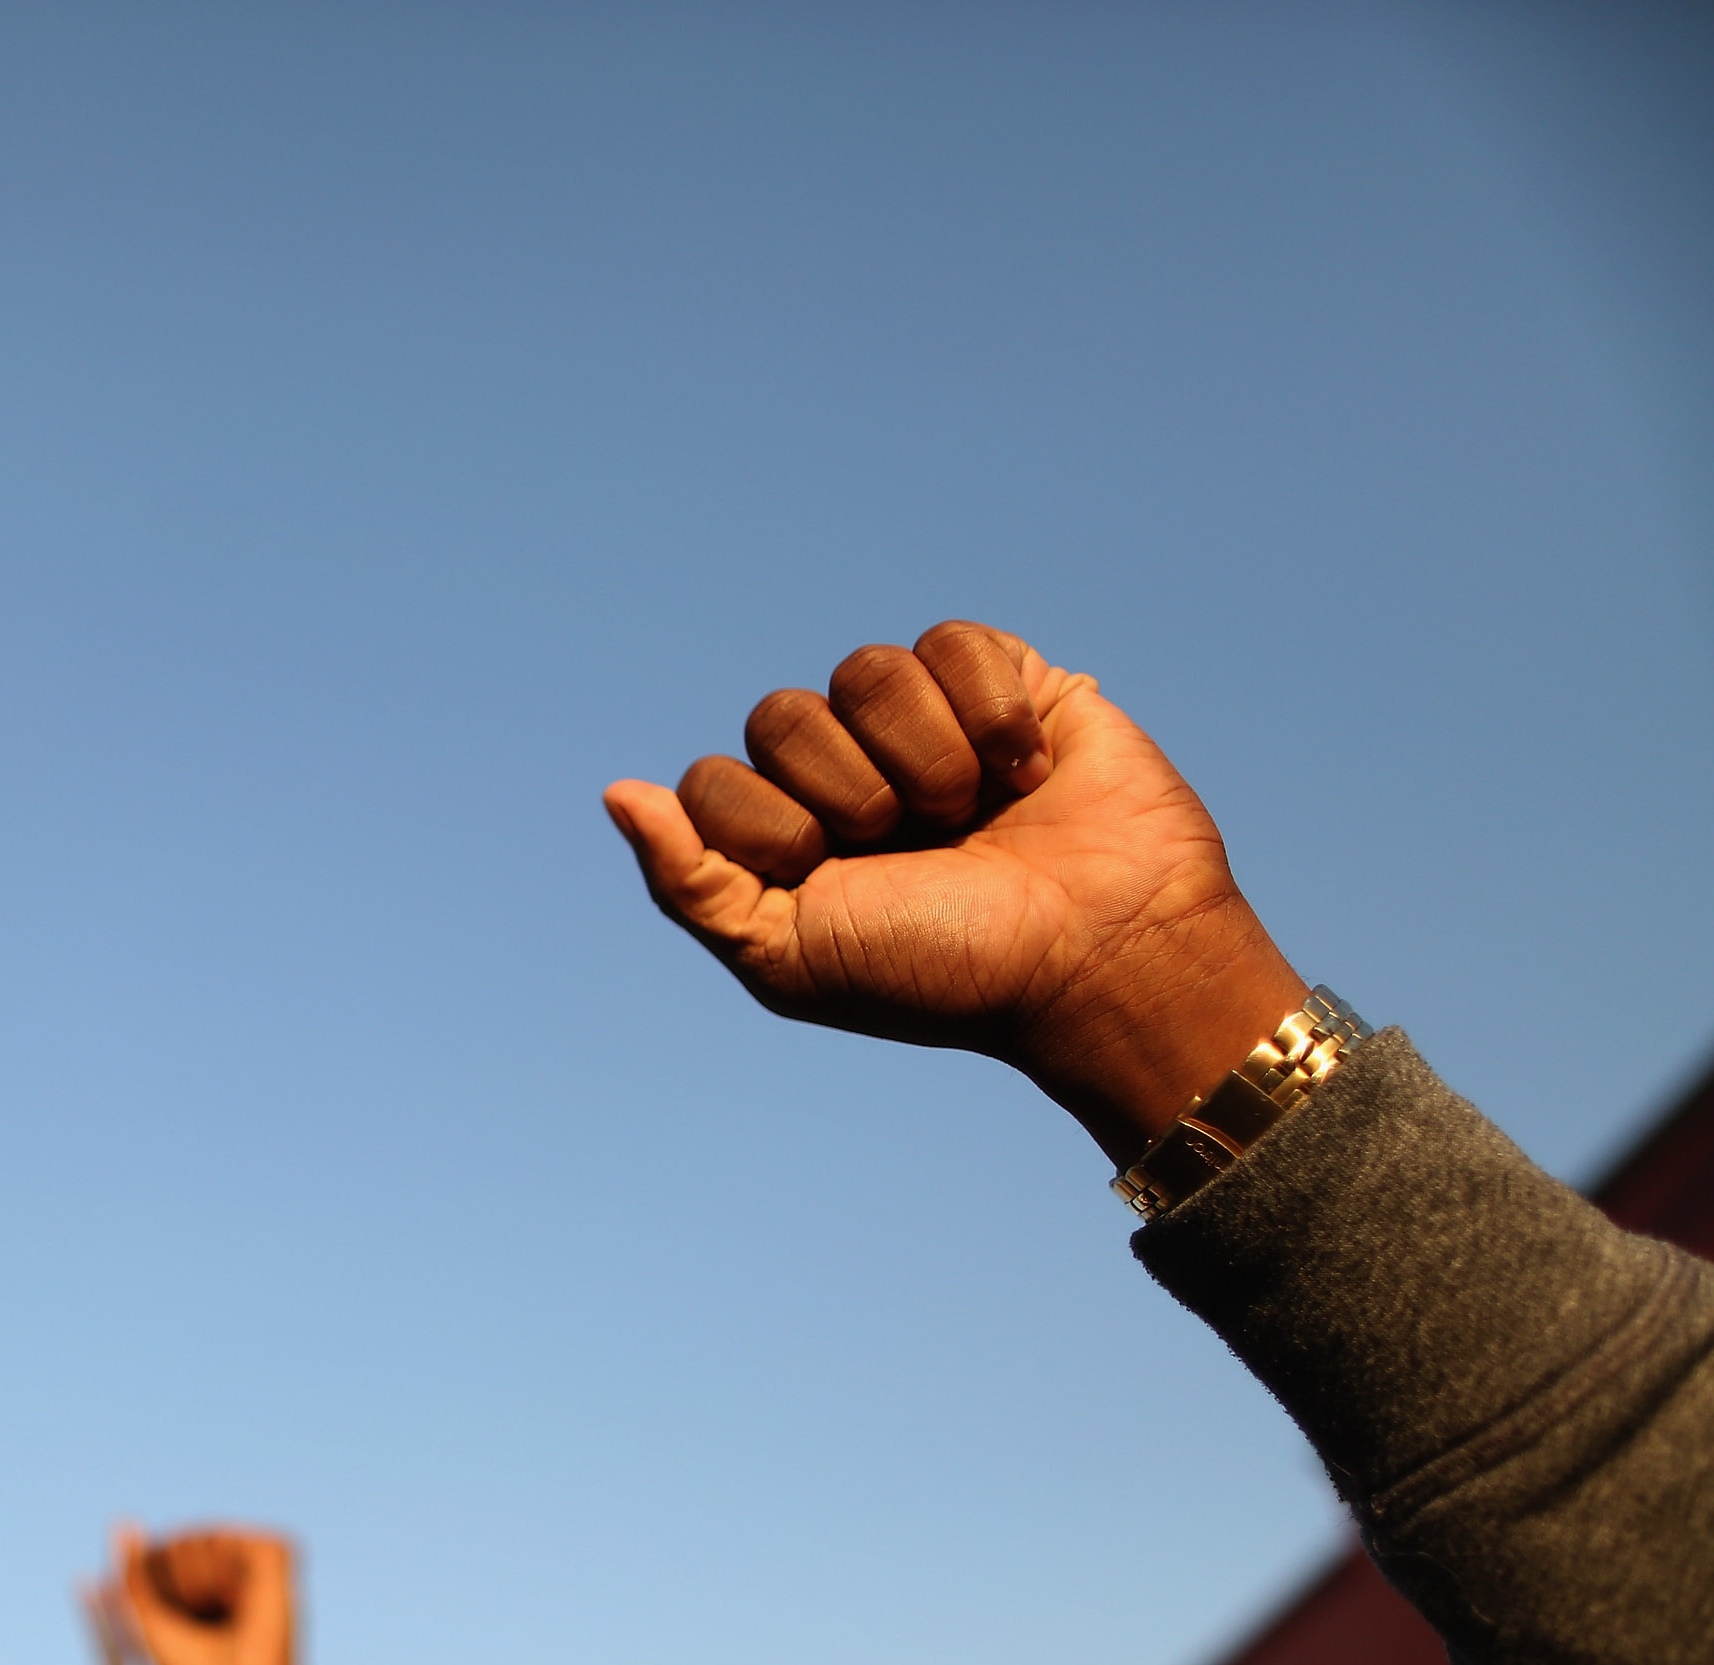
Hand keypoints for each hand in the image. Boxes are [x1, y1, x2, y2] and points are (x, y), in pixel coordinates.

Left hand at [116, 1527, 350, 1664]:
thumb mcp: (147, 1622)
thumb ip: (134, 1575)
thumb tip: (121, 1522)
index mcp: (194, 1583)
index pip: (155, 1553)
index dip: (153, 1586)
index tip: (172, 1623)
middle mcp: (224, 1568)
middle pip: (178, 1541)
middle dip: (174, 1581)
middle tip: (198, 1617)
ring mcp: (251, 1561)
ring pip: (205, 1535)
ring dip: (199, 1579)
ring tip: (222, 1609)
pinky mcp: (276, 1557)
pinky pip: (235, 1537)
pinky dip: (227, 1569)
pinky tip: (239, 1596)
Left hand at [603, 621, 1302, 1164]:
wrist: (1096, 958)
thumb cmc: (946, 972)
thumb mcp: (791, 956)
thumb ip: (691, 882)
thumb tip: (617, 793)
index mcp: (792, 838)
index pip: (715, 781)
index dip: (771, 829)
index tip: (836, 881)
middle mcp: (852, 775)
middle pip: (779, 716)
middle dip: (849, 792)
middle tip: (916, 846)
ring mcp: (929, 726)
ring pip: (866, 670)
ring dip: (922, 755)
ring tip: (977, 812)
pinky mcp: (1008, 683)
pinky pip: (951, 642)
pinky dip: (988, 709)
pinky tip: (1028, 769)